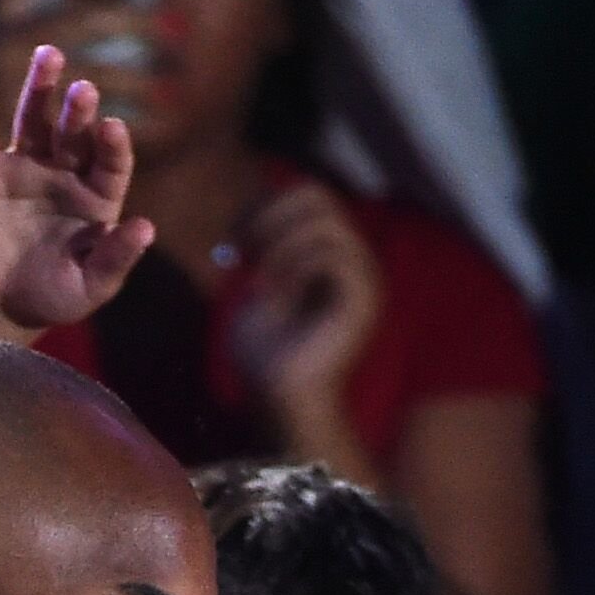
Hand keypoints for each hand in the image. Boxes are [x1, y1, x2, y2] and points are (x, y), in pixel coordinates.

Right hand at [0, 45, 156, 336]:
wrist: (3, 307)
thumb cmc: (56, 295)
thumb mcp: (92, 287)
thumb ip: (116, 258)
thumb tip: (146, 228)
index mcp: (98, 196)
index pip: (110, 163)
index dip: (112, 146)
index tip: (113, 128)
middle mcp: (64, 171)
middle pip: (74, 132)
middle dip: (78, 112)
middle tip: (85, 90)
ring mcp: (25, 165)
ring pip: (33, 119)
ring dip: (40, 87)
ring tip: (50, 56)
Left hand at [224, 178, 382, 431]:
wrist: (279, 400)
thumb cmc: (265, 355)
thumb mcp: (258, 286)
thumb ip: (264, 243)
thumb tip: (259, 200)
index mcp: (330, 255)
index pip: (306, 194)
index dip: (264, 204)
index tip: (232, 239)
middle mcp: (353, 259)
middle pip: (317, 193)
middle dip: (269, 215)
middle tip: (242, 250)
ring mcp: (363, 277)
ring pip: (326, 220)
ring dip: (279, 243)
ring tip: (259, 279)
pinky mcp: (363, 298)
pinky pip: (333, 254)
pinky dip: (294, 266)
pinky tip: (274, 293)